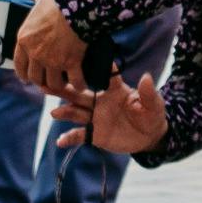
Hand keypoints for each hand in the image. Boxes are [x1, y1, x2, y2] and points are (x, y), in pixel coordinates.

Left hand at [11, 0, 88, 96]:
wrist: (76, 7)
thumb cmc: (58, 0)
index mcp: (24, 40)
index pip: (19, 63)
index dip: (22, 73)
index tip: (26, 78)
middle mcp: (36, 54)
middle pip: (35, 77)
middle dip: (41, 81)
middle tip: (47, 82)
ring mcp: (53, 61)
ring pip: (53, 83)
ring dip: (59, 85)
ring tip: (65, 84)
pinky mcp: (70, 63)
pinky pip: (75, 81)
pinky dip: (80, 84)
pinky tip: (83, 84)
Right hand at [47, 74, 166, 155]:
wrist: (148, 136)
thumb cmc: (151, 114)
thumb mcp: (153, 104)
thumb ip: (148, 92)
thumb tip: (147, 77)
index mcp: (115, 90)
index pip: (106, 76)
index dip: (98, 69)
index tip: (84, 61)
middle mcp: (100, 101)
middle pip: (80, 93)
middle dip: (65, 89)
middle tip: (48, 82)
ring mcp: (95, 117)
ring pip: (76, 113)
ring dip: (65, 112)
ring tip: (54, 114)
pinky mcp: (95, 134)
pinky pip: (80, 135)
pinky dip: (70, 138)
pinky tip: (60, 141)